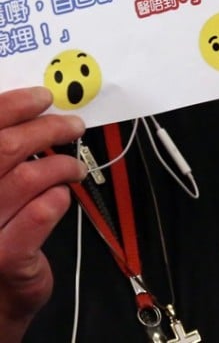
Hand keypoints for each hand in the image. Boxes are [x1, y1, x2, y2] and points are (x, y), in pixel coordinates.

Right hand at [0, 87, 86, 342]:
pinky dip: (58, 198)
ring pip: (28, 177)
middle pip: (4, 149)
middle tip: (72, 125)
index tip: (41, 98)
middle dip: (46, 129)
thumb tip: (29, 113)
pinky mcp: (5, 258)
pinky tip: (63, 196)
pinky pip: (40, 214)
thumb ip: (3, 155)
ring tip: (73, 167)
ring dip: (61, 164)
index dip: (12, 106)